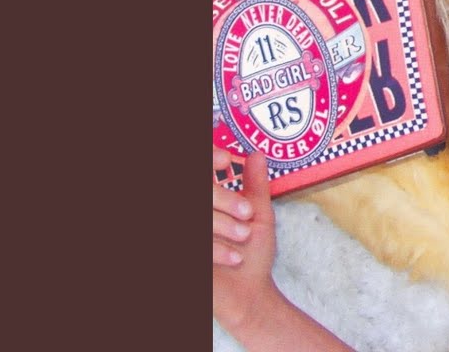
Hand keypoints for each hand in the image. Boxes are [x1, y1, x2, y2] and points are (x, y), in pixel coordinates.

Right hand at [212, 148, 280, 333]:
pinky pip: (200, 244)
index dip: (209, 159)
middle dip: (224, 199)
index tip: (226, 160)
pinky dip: (217, 250)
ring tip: (245, 236)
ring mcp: (194, 235)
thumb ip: (255, 185)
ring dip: (222, 224)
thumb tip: (257, 153)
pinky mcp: (190, 258)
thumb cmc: (252, 256)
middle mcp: (199, 217)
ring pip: (202, 218)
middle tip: (247, 212)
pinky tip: (234, 258)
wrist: (248, 295)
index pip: (204, 175)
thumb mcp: (258, 216)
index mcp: (208, 205)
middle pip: (203, 196)